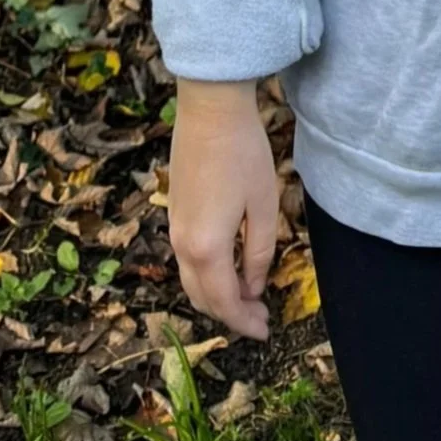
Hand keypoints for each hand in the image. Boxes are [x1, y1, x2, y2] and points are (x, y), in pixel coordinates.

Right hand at [166, 79, 279, 340]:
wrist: (210, 109)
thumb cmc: (244, 154)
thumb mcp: (263, 206)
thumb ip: (259, 253)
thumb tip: (253, 288)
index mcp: (207, 248)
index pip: (225, 302)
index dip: (245, 321)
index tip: (266, 331)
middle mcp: (182, 245)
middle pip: (201, 297)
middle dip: (230, 314)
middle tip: (259, 318)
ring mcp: (173, 228)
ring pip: (190, 280)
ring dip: (216, 296)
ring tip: (246, 297)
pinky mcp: (173, 213)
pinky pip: (186, 260)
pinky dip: (205, 275)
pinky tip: (228, 267)